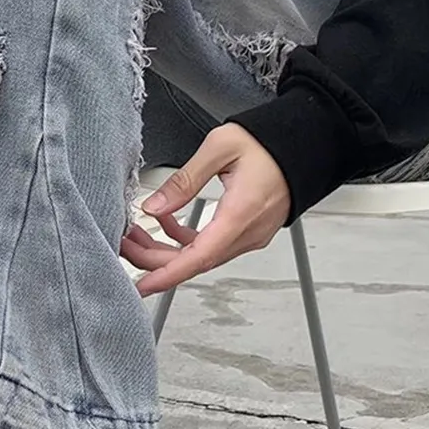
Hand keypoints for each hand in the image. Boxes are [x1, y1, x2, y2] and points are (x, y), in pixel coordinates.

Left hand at [122, 123, 290, 295]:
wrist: (303, 143)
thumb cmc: (268, 143)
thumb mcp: (219, 147)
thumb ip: (184, 180)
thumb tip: (154, 207)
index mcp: (241, 214)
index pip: (199, 258)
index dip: (167, 274)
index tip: (142, 285)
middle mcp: (247, 232)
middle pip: (195, 261)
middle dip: (156, 259)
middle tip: (124, 246)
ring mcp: (250, 235)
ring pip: (201, 255)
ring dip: (168, 249)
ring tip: (137, 234)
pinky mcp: (248, 231)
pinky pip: (212, 245)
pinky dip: (185, 240)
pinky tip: (166, 222)